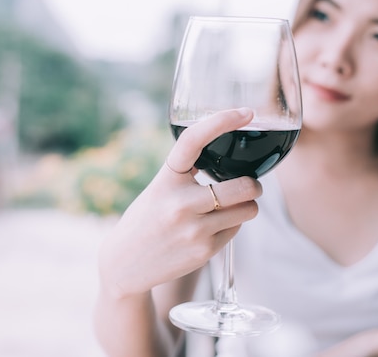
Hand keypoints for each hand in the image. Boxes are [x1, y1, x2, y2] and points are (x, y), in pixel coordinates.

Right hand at [98, 109, 262, 298]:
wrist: (124, 264)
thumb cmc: (145, 220)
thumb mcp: (158, 188)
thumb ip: (186, 173)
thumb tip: (226, 155)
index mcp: (166, 179)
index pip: (193, 140)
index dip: (222, 121)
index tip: (246, 113)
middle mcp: (179, 202)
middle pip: (243, 186)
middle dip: (254, 185)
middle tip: (249, 184)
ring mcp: (193, 229)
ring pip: (248, 209)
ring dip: (247, 206)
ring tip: (231, 207)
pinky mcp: (203, 251)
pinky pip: (237, 230)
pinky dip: (232, 225)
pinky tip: (213, 227)